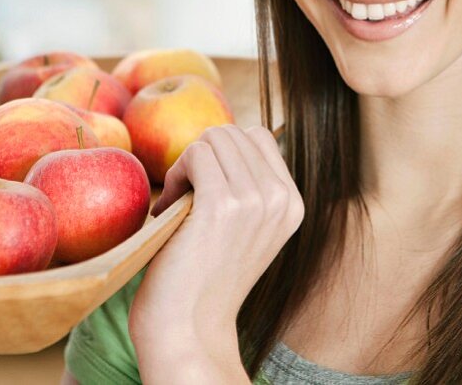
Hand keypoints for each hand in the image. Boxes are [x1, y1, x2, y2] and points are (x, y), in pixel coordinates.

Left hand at [129, 125, 303, 376]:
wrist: (188, 328)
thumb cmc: (205, 277)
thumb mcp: (247, 229)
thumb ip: (250, 187)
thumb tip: (224, 136)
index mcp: (293, 203)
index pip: (259, 136)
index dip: (223, 153)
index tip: (204, 187)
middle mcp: (281, 199)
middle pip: (233, 133)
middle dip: (202, 156)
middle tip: (184, 196)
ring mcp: (256, 200)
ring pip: (213, 138)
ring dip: (186, 164)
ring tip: (177, 201)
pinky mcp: (223, 204)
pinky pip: (196, 154)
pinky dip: (177, 174)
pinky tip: (168, 207)